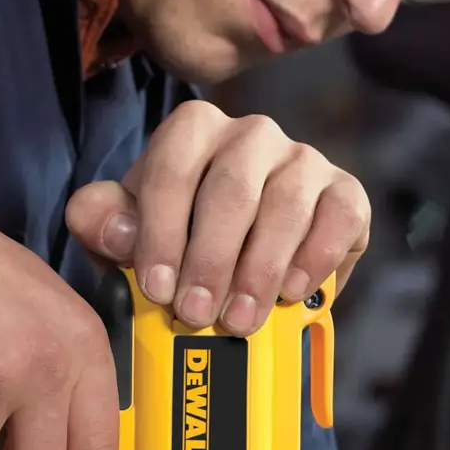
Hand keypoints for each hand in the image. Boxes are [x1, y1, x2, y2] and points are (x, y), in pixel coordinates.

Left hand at [65, 99, 370, 335]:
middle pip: (233, 189)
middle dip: (211, 259)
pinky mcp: (345, 192)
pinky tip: (291, 292)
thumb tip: (117, 233)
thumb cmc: (179, 239)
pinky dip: (315, 257)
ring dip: (260, 270)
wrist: (240, 256)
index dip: (162, 231)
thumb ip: (104, 224)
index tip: (157, 288)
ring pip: (286, 205)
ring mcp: (304, 160)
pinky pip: (340, 216)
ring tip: (239, 319)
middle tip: (196, 314)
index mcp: (195, 130)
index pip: (174, 167)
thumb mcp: (129, 232)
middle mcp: (253, 134)